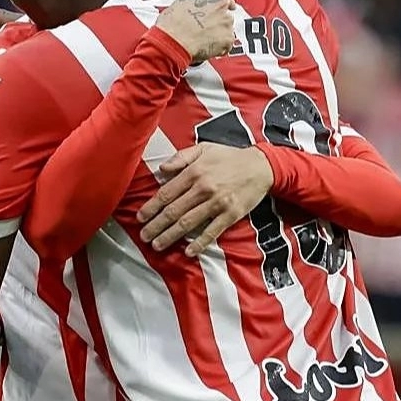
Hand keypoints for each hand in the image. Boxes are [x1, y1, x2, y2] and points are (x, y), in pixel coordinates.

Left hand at [137, 144, 273, 255]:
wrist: (260, 166)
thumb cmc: (229, 157)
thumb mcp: (203, 149)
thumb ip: (180, 157)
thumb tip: (161, 169)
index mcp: (194, 172)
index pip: (166, 193)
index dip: (151, 207)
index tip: (140, 217)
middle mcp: (203, 188)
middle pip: (173, 211)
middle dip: (156, 225)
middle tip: (144, 236)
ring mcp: (217, 203)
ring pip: (188, 223)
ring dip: (170, 236)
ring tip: (157, 245)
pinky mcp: (230, 214)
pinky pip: (212, 231)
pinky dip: (200, 242)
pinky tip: (188, 251)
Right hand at [155, 0, 236, 62]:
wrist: (174, 40)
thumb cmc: (172, 24)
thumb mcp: (179, 4)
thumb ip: (193, 4)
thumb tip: (191, 9)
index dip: (219, 6)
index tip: (219, 10)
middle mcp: (220, 3)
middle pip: (225, 13)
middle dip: (217, 22)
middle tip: (204, 30)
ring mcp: (226, 20)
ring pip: (227, 29)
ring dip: (218, 34)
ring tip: (203, 41)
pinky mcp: (228, 37)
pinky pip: (227, 44)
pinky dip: (220, 48)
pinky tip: (207, 48)